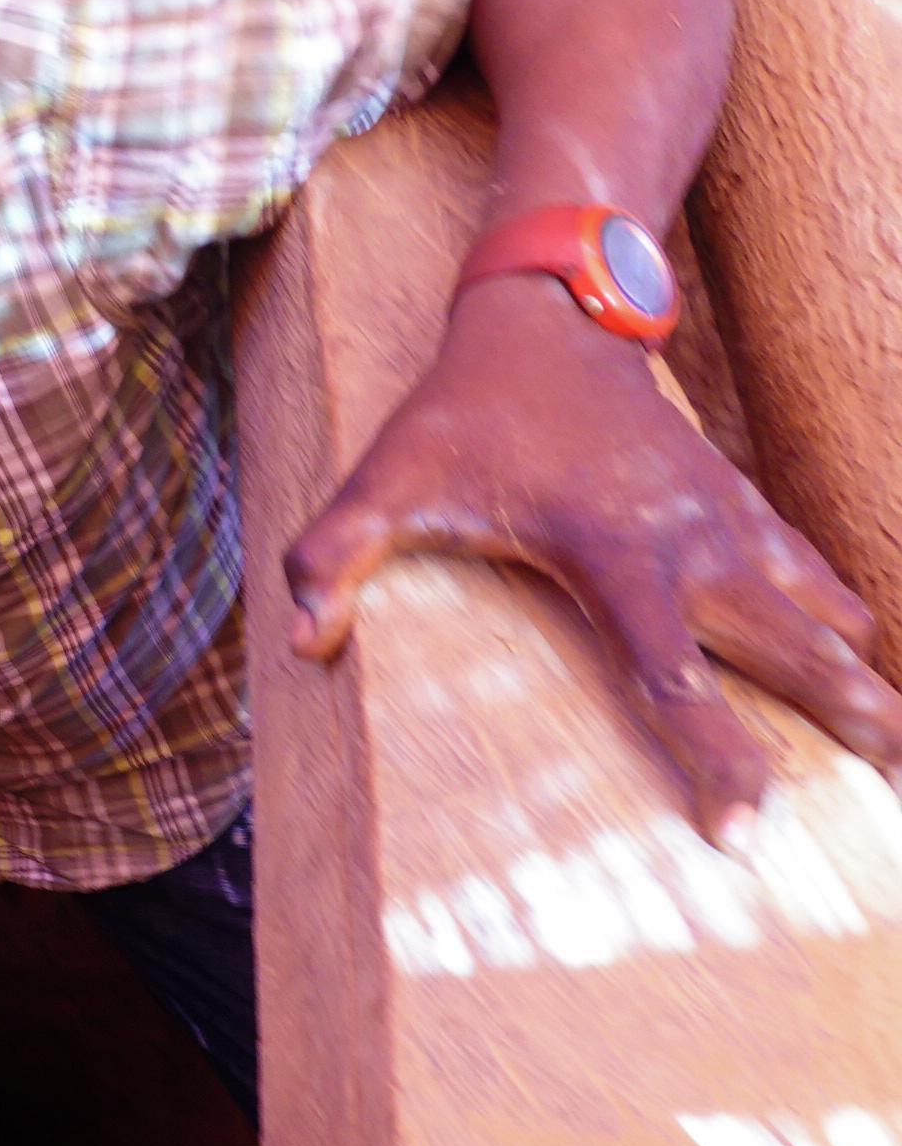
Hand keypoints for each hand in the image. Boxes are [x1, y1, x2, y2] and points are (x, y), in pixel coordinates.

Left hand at [285, 273, 901, 836]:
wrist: (551, 317)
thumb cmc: (463, 411)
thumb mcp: (386, 478)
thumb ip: (333, 553)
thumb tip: (303, 636)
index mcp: (613, 555)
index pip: (671, 674)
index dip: (713, 753)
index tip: (746, 828)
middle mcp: (693, 546)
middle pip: (789, 652)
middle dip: (849, 722)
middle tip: (893, 793)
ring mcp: (731, 525)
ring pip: (824, 616)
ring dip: (865, 682)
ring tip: (899, 761)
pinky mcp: (746, 508)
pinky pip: (818, 578)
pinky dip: (849, 626)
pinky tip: (870, 674)